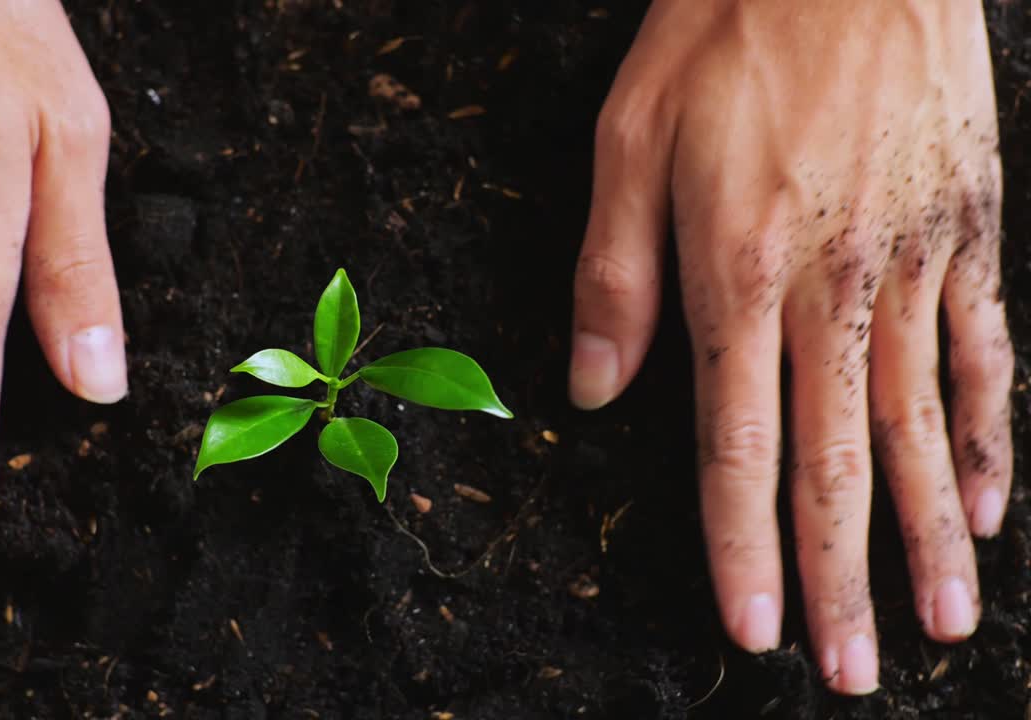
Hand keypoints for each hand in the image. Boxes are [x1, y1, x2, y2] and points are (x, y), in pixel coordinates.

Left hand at [569, 0, 1009, 694]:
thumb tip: (594, 390)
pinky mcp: (967, 226)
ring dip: (927, 537)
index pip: (737, 448)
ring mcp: (910, 262)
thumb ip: (612, 277)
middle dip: (842, 578)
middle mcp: (830, 288)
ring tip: (946, 625)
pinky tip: (989, 503)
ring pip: (918, 427)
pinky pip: (985, 348)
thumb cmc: (725, 28)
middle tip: (858, 672)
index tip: (752, 632)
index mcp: (735, 275)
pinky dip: (987, 433)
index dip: (743, 548)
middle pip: (836, 463)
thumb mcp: (628, 140)